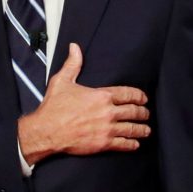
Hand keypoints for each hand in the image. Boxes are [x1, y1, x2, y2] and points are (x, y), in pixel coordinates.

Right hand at [17, 43, 149, 164]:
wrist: (46, 131)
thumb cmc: (54, 107)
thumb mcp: (62, 81)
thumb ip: (73, 64)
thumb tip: (75, 47)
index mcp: (101, 95)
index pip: (128, 94)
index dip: (139, 96)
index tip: (143, 99)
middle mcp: (108, 112)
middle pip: (134, 111)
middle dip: (143, 112)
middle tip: (146, 114)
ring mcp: (107, 129)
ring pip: (132, 128)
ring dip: (142, 129)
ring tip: (146, 130)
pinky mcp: (104, 143)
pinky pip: (124, 144)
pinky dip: (132, 144)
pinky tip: (135, 144)